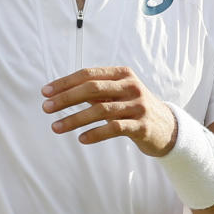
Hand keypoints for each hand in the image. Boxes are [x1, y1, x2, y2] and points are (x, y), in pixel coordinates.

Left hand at [41, 67, 177, 156]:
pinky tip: (81, 139)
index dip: (65, 82)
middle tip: (46, 108)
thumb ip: (95, 91)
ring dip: (75, 119)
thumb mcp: (117, 94)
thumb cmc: (134, 108)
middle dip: (66, 98)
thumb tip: (61, 93)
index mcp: (122, 74)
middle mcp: (131, 86)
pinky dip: (95, 133)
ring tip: (55, 127)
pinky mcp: (141, 125)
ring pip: (100, 110)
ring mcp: (137, 105)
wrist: (167, 128)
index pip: (88, 74)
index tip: (46, 92)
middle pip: (92, 88)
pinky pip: (114, 128)